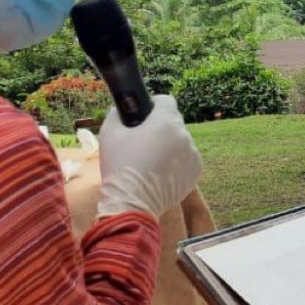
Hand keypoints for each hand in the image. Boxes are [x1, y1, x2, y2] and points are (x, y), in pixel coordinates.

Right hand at [97, 92, 201, 222]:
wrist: (132, 203)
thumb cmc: (120, 165)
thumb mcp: (109, 132)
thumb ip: (117, 114)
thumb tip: (121, 110)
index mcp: (166, 121)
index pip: (166, 100)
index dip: (153, 105)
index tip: (142, 115)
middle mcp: (184, 135)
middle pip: (173, 122)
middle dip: (160, 127)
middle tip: (143, 142)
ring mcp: (193, 155)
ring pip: (180, 141)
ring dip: (169, 145)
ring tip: (151, 161)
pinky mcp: (195, 172)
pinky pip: (186, 159)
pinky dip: (176, 162)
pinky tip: (160, 172)